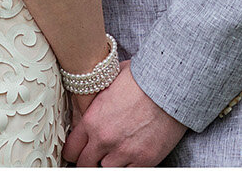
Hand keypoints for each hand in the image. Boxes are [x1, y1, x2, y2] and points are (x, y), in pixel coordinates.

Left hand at [63, 62, 187, 166]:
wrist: (171, 86)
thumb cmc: (142, 79)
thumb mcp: (109, 82)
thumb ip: (95, 101)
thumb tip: (87, 103)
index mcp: (92, 120)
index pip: (71, 149)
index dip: (73, 151)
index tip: (78, 151)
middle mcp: (105, 139)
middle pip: (85, 164)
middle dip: (88, 161)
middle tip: (94, 156)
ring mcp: (125, 151)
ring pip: (106, 170)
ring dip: (109, 162)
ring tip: (117, 152)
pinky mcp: (145, 159)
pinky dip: (128, 166)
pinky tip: (131, 156)